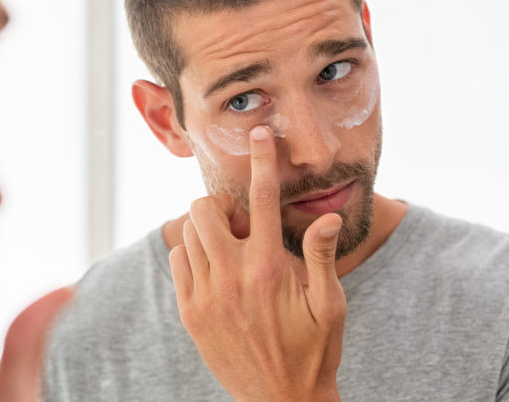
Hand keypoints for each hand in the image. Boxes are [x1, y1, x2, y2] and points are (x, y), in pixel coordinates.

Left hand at [168, 125, 345, 401]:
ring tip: (232, 249)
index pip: (263, 200)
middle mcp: (232, 278)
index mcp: (270, 269)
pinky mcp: (190, 313)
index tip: (260, 134)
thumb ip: (321, 256)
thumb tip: (327, 217)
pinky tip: (216, 270)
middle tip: (242, 224)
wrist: (282, 401)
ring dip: (207, 230)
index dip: (262, 160)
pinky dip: (192, 254)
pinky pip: (178, 261)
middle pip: (205, 209)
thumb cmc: (313, 349)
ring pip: (187, 233)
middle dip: (221, 205)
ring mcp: (206, 296)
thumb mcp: (330, 305)